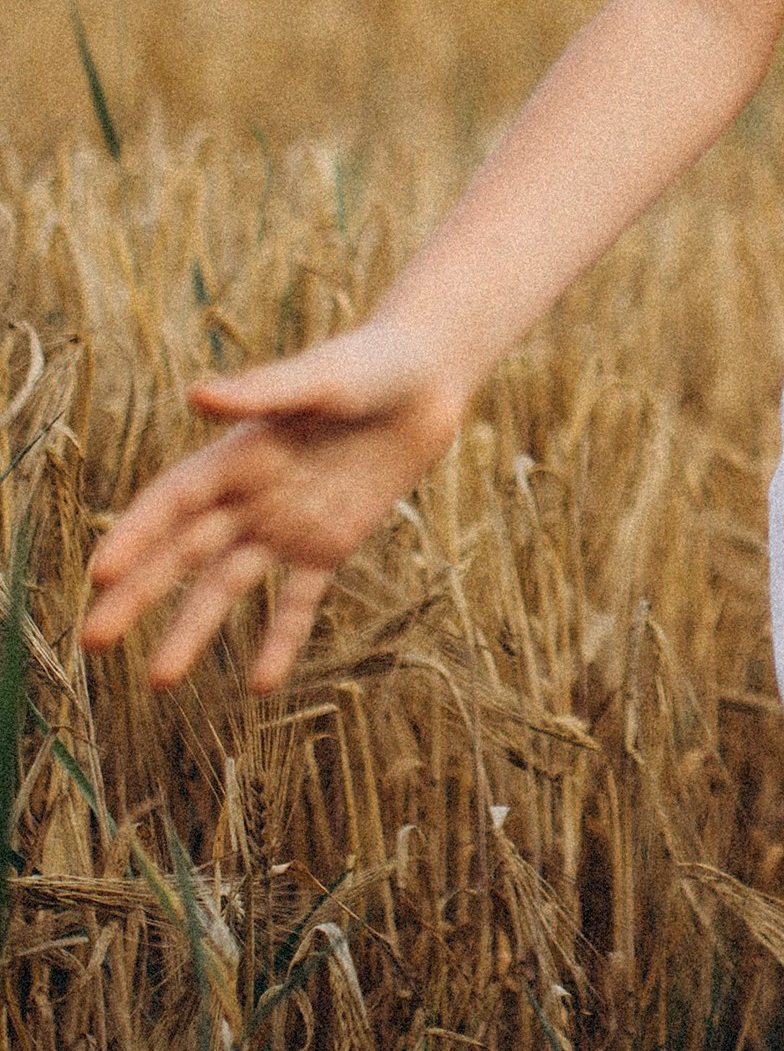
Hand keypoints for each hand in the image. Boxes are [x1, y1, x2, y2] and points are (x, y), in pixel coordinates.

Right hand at [81, 324, 464, 691]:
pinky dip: (282, 638)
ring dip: (193, 629)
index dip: (135, 535)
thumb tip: (198, 395)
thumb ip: (264, 392)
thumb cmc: (368, 365)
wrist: (424, 380)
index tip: (99, 574)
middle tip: (92, 641)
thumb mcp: (321, 379)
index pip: (173, 502)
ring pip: (228, 584)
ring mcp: (286, 523)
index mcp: (237, 454)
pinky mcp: (330, 543)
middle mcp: (250, 495)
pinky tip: (261, 685)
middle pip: (183, 552)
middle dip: (137, 595)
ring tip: (159, 682)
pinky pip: (301, 599)